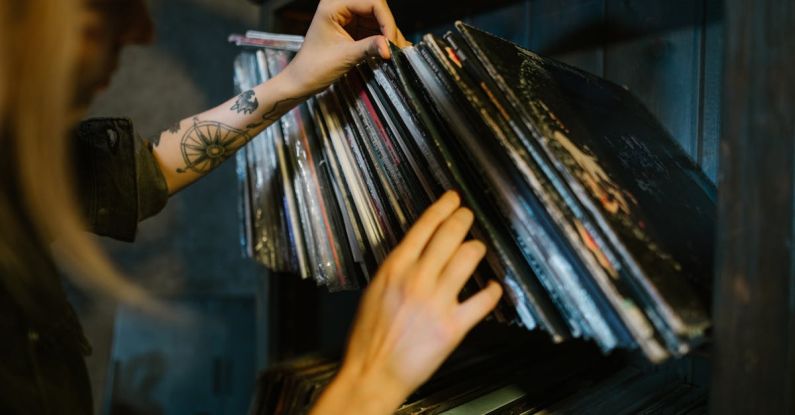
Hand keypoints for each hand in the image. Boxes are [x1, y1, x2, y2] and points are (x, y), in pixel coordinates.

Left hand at [281, 0, 410, 95]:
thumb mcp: (344, 56)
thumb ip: (369, 48)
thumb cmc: (313, 67)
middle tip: (396, 47)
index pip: (372, 2)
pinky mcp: (352, 29)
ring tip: (395, 51)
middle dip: (388, 27)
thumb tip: (390, 46)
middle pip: (377, 8)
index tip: (391, 40)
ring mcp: (347, 17)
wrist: (302, 81)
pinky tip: (389, 50)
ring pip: (378, 19)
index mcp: (333, 5)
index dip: (386, 20)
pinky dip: (382, 39)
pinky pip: (374, 28)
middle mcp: (340, 6)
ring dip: (388, 34)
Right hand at [310, 191, 503, 413]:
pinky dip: (492, 290)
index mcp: (394, 268)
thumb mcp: (375, 290)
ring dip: (476, 248)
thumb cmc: (368, 336)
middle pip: (450, 234)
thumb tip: (417, 252)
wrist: (371, 373)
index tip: (452, 199)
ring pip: (469, 257)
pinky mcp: (453, 326)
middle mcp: (417, 278)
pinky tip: (492, 286)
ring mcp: (437, 301)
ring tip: (477, 248)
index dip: (443, 207)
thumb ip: (397, 269)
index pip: (424, 226)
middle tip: (468, 215)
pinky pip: (483, 300)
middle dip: (463, 219)